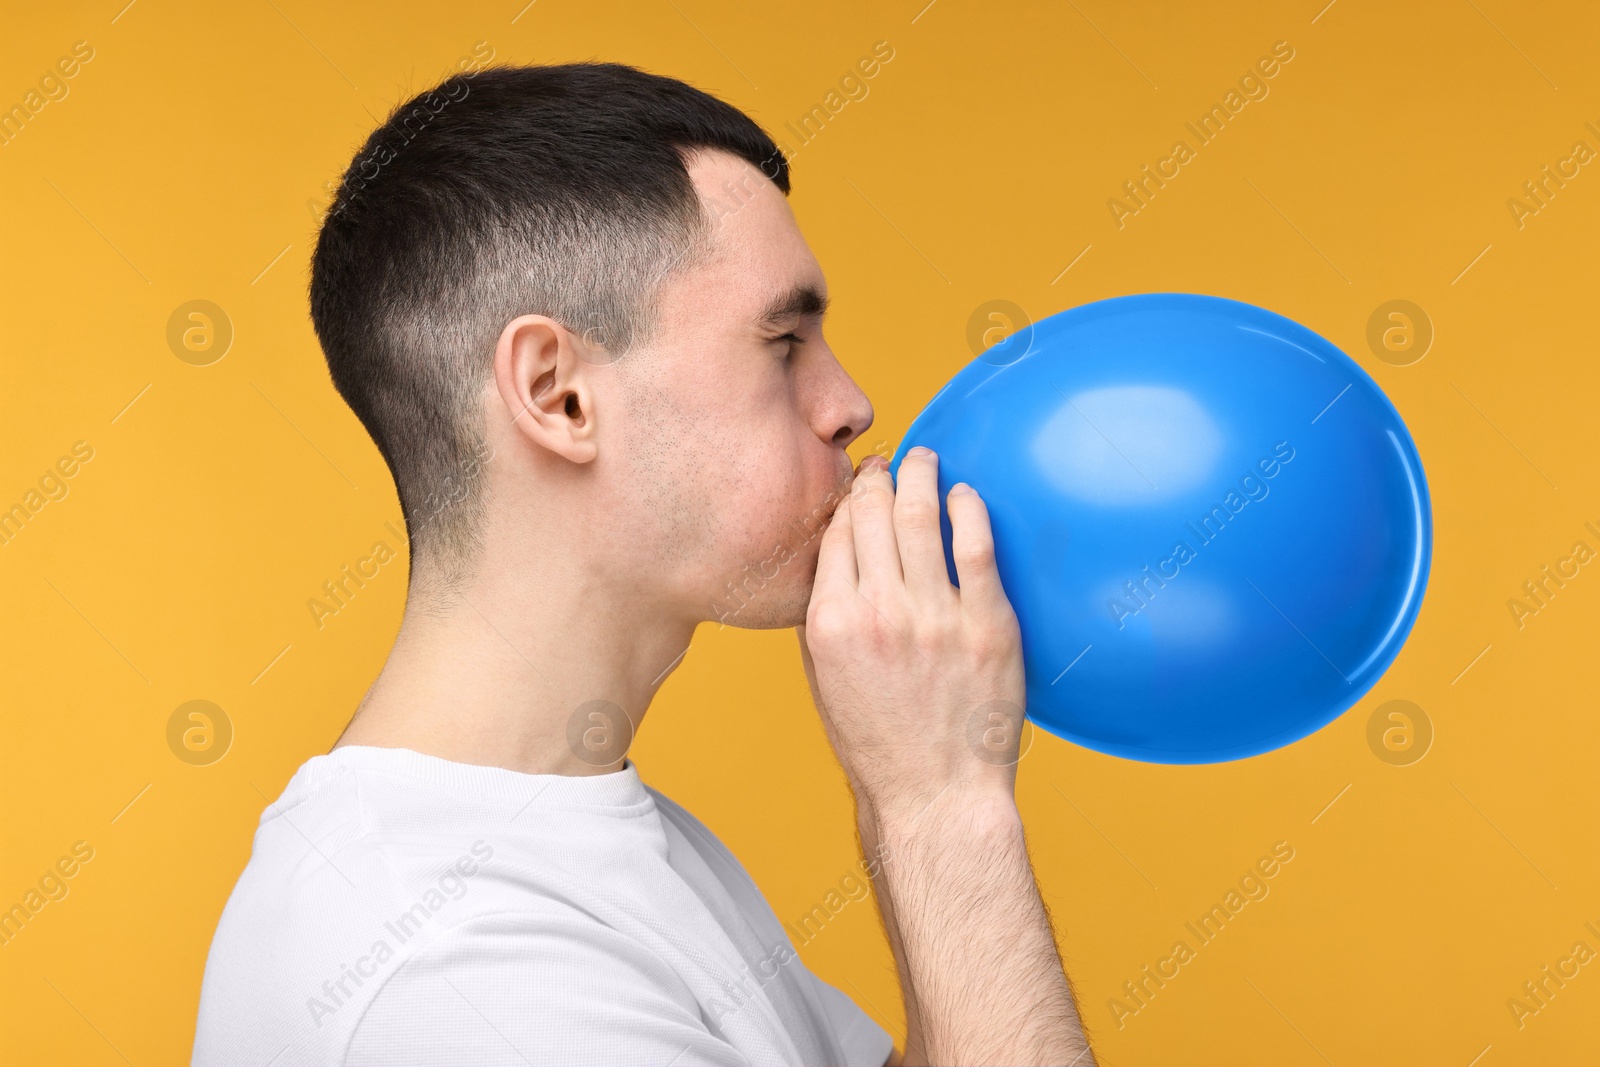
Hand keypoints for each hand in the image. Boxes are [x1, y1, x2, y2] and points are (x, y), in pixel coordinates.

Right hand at [798, 447, 1025, 816]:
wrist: (935, 796)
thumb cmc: (879, 744)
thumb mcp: (825, 679)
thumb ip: (825, 614)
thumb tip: (836, 554)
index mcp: (830, 623)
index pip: (835, 534)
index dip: (847, 498)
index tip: (858, 483)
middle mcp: (878, 613)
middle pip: (873, 514)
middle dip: (879, 477)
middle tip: (889, 462)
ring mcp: (935, 617)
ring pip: (921, 518)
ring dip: (921, 477)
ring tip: (925, 460)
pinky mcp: (987, 625)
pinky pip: (976, 547)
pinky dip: (969, 509)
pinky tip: (966, 495)